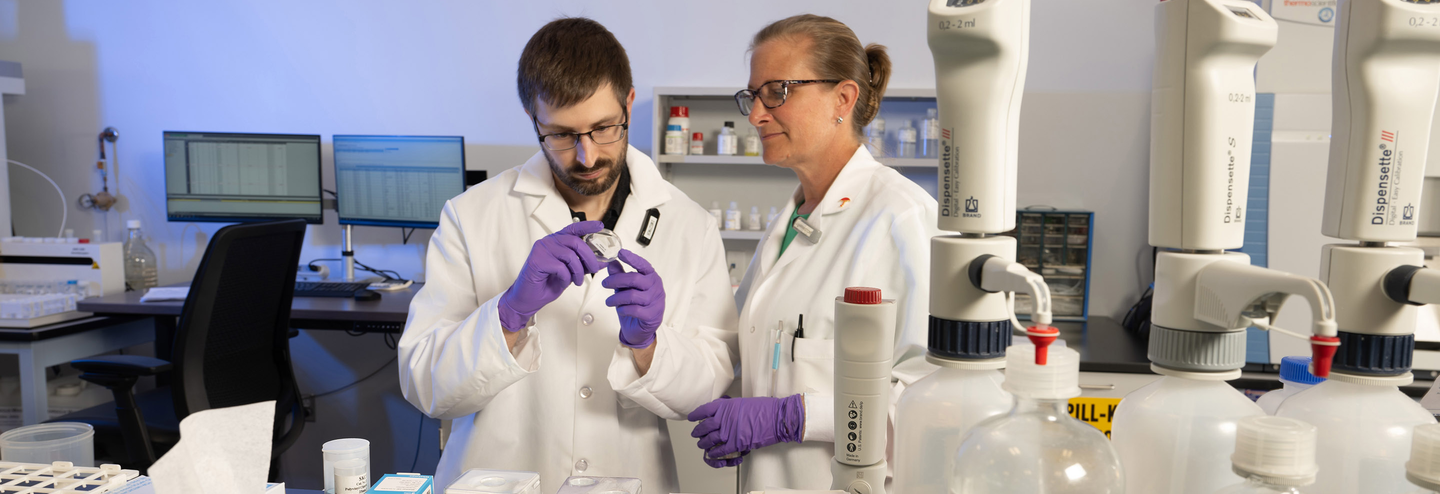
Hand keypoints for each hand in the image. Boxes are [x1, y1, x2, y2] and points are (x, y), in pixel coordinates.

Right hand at [497, 221, 605, 330]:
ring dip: (578, 271)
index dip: (587, 226)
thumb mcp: (570, 273)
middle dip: (589, 257)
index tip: (600, 226)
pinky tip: (563, 282)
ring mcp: (541, 250)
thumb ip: (583, 265)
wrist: (528, 299)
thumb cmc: (546, 284)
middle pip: (575, 242)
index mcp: (556, 242)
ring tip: (577, 281)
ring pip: (570, 255)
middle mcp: (548, 242)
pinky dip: (566, 277)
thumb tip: (603, 262)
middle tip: (595, 270)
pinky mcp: (537, 260)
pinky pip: (561, 267)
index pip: (573, 228)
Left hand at [603, 249, 664, 347]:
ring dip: (616, 298)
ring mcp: (655, 301)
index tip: (620, 253)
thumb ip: (620, 275)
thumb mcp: (626, 289)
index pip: (643, 265)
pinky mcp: (652, 315)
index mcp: (651, 277)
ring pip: (632, 295)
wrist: (641, 329)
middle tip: (605, 283)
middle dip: (616, 280)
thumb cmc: (635, 306)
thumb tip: (612, 263)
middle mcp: (655, 287)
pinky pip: (634, 310)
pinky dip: (623, 309)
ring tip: (609, 302)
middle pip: (634, 279)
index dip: (632, 259)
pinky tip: (620, 310)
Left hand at [687, 394, 804, 466]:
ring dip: (704, 444)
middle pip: (705, 427)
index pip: (705, 410)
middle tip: (695, 434)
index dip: (696, 415)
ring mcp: (729, 431)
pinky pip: (720, 450)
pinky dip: (714, 453)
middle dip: (698, 432)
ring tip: (702, 445)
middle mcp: (724, 418)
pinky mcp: (736, 443)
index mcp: (726, 406)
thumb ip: (730, 408)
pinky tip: (712, 453)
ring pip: (710, 440)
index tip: (692, 418)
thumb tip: (723, 414)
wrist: (776, 417)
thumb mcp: (742, 403)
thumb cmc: (764, 408)